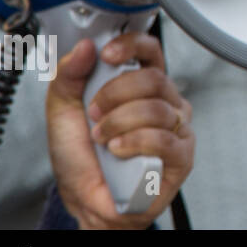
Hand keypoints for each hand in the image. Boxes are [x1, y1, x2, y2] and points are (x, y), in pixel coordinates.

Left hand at [46, 33, 193, 229]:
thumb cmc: (81, 158)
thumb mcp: (63, 111)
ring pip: (157, 109)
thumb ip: (69, 76)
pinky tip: (118, 151)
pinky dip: (134, 143)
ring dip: (119, 123)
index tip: (107, 55)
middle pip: (154, 78)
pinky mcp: (182, 156)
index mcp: (142, 86)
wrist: (86, 200)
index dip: (132, 46)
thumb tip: (85, 47)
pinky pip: (164, 139)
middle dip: (116, 94)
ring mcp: (177, 128)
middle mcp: (165, 102)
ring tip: (102, 139)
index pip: (150, 51)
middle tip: (95, 113)